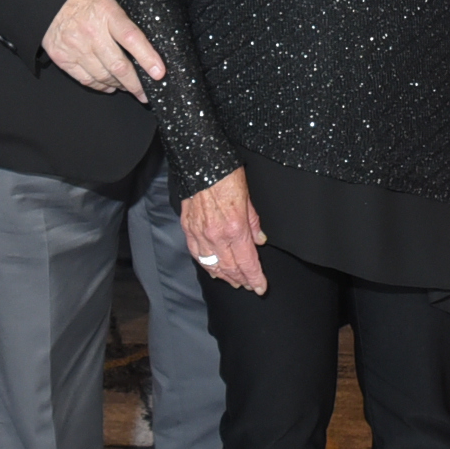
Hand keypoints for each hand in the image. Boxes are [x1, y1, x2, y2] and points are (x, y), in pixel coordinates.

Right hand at [42, 0, 164, 99]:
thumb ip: (123, 13)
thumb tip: (145, 30)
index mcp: (107, 14)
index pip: (132, 38)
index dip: (148, 57)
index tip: (159, 72)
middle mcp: (92, 33)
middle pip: (119, 65)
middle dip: (136, 84)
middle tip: (145, 93)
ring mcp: (76, 47)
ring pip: (103, 76)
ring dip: (119, 85)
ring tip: (128, 88)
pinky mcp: (63, 57)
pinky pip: (85, 79)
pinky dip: (99, 85)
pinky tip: (108, 85)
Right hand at [181, 169, 267, 292]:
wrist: (201, 162)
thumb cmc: (227, 175)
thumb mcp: (249, 198)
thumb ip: (254, 223)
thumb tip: (260, 241)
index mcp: (235, 228)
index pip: (247, 263)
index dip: (255, 278)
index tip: (261, 287)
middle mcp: (216, 236)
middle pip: (230, 268)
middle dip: (242, 280)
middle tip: (250, 285)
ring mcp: (199, 234)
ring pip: (212, 265)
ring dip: (225, 276)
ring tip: (234, 281)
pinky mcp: (188, 228)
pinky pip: (197, 254)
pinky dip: (206, 265)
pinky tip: (213, 270)